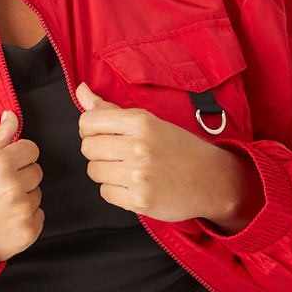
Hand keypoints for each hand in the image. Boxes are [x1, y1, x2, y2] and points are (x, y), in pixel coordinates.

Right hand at [0, 112, 44, 262]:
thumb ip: (1, 137)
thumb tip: (12, 115)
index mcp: (2, 164)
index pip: (32, 150)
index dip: (19, 157)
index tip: (6, 167)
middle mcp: (14, 186)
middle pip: (37, 172)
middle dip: (22, 177)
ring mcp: (22, 210)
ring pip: (37, 195)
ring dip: (23, 198)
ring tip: (0, 204)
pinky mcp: (28, 231)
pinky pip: (39, 216)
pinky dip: (26, 219)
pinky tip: (6, 219)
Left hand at [75, 83, 262, 231]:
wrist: (211, 180)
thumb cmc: (179, 149)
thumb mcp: (148, 122)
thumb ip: (109, 109)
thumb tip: (81, 90)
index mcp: (141, 122)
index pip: (88, 121)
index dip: (90, 129)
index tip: (103, 133)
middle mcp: (139, 147)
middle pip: (87, 148)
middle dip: (98, 151)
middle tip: (118, 153)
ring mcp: (140, 175)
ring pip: (94, 171)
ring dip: (106, 172)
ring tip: (128, 169)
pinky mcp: (140, 200)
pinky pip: (105, 193)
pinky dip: (115, 190)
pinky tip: (133, 184)